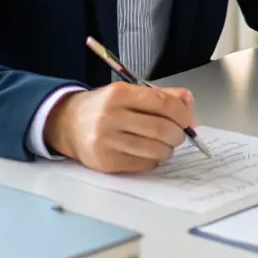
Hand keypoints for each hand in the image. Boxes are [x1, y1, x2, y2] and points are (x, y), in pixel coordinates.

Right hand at [44, 82, 196, 173]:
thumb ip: (161, 95)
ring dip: (168, 149)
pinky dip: (153, 160)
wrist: (68, 123)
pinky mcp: (105, 162)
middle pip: (161, 129)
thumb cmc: (104, 107)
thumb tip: (189, 102)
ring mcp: (107, 141)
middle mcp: (111, 116)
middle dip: (178, 134)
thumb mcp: (129, 92)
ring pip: (154, 150)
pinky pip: (142, 165)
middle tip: (179, 134)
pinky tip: (149, 153)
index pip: (162, 103)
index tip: (189, 119)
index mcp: (120, 94)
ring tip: (165, 145)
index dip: (183, 113)